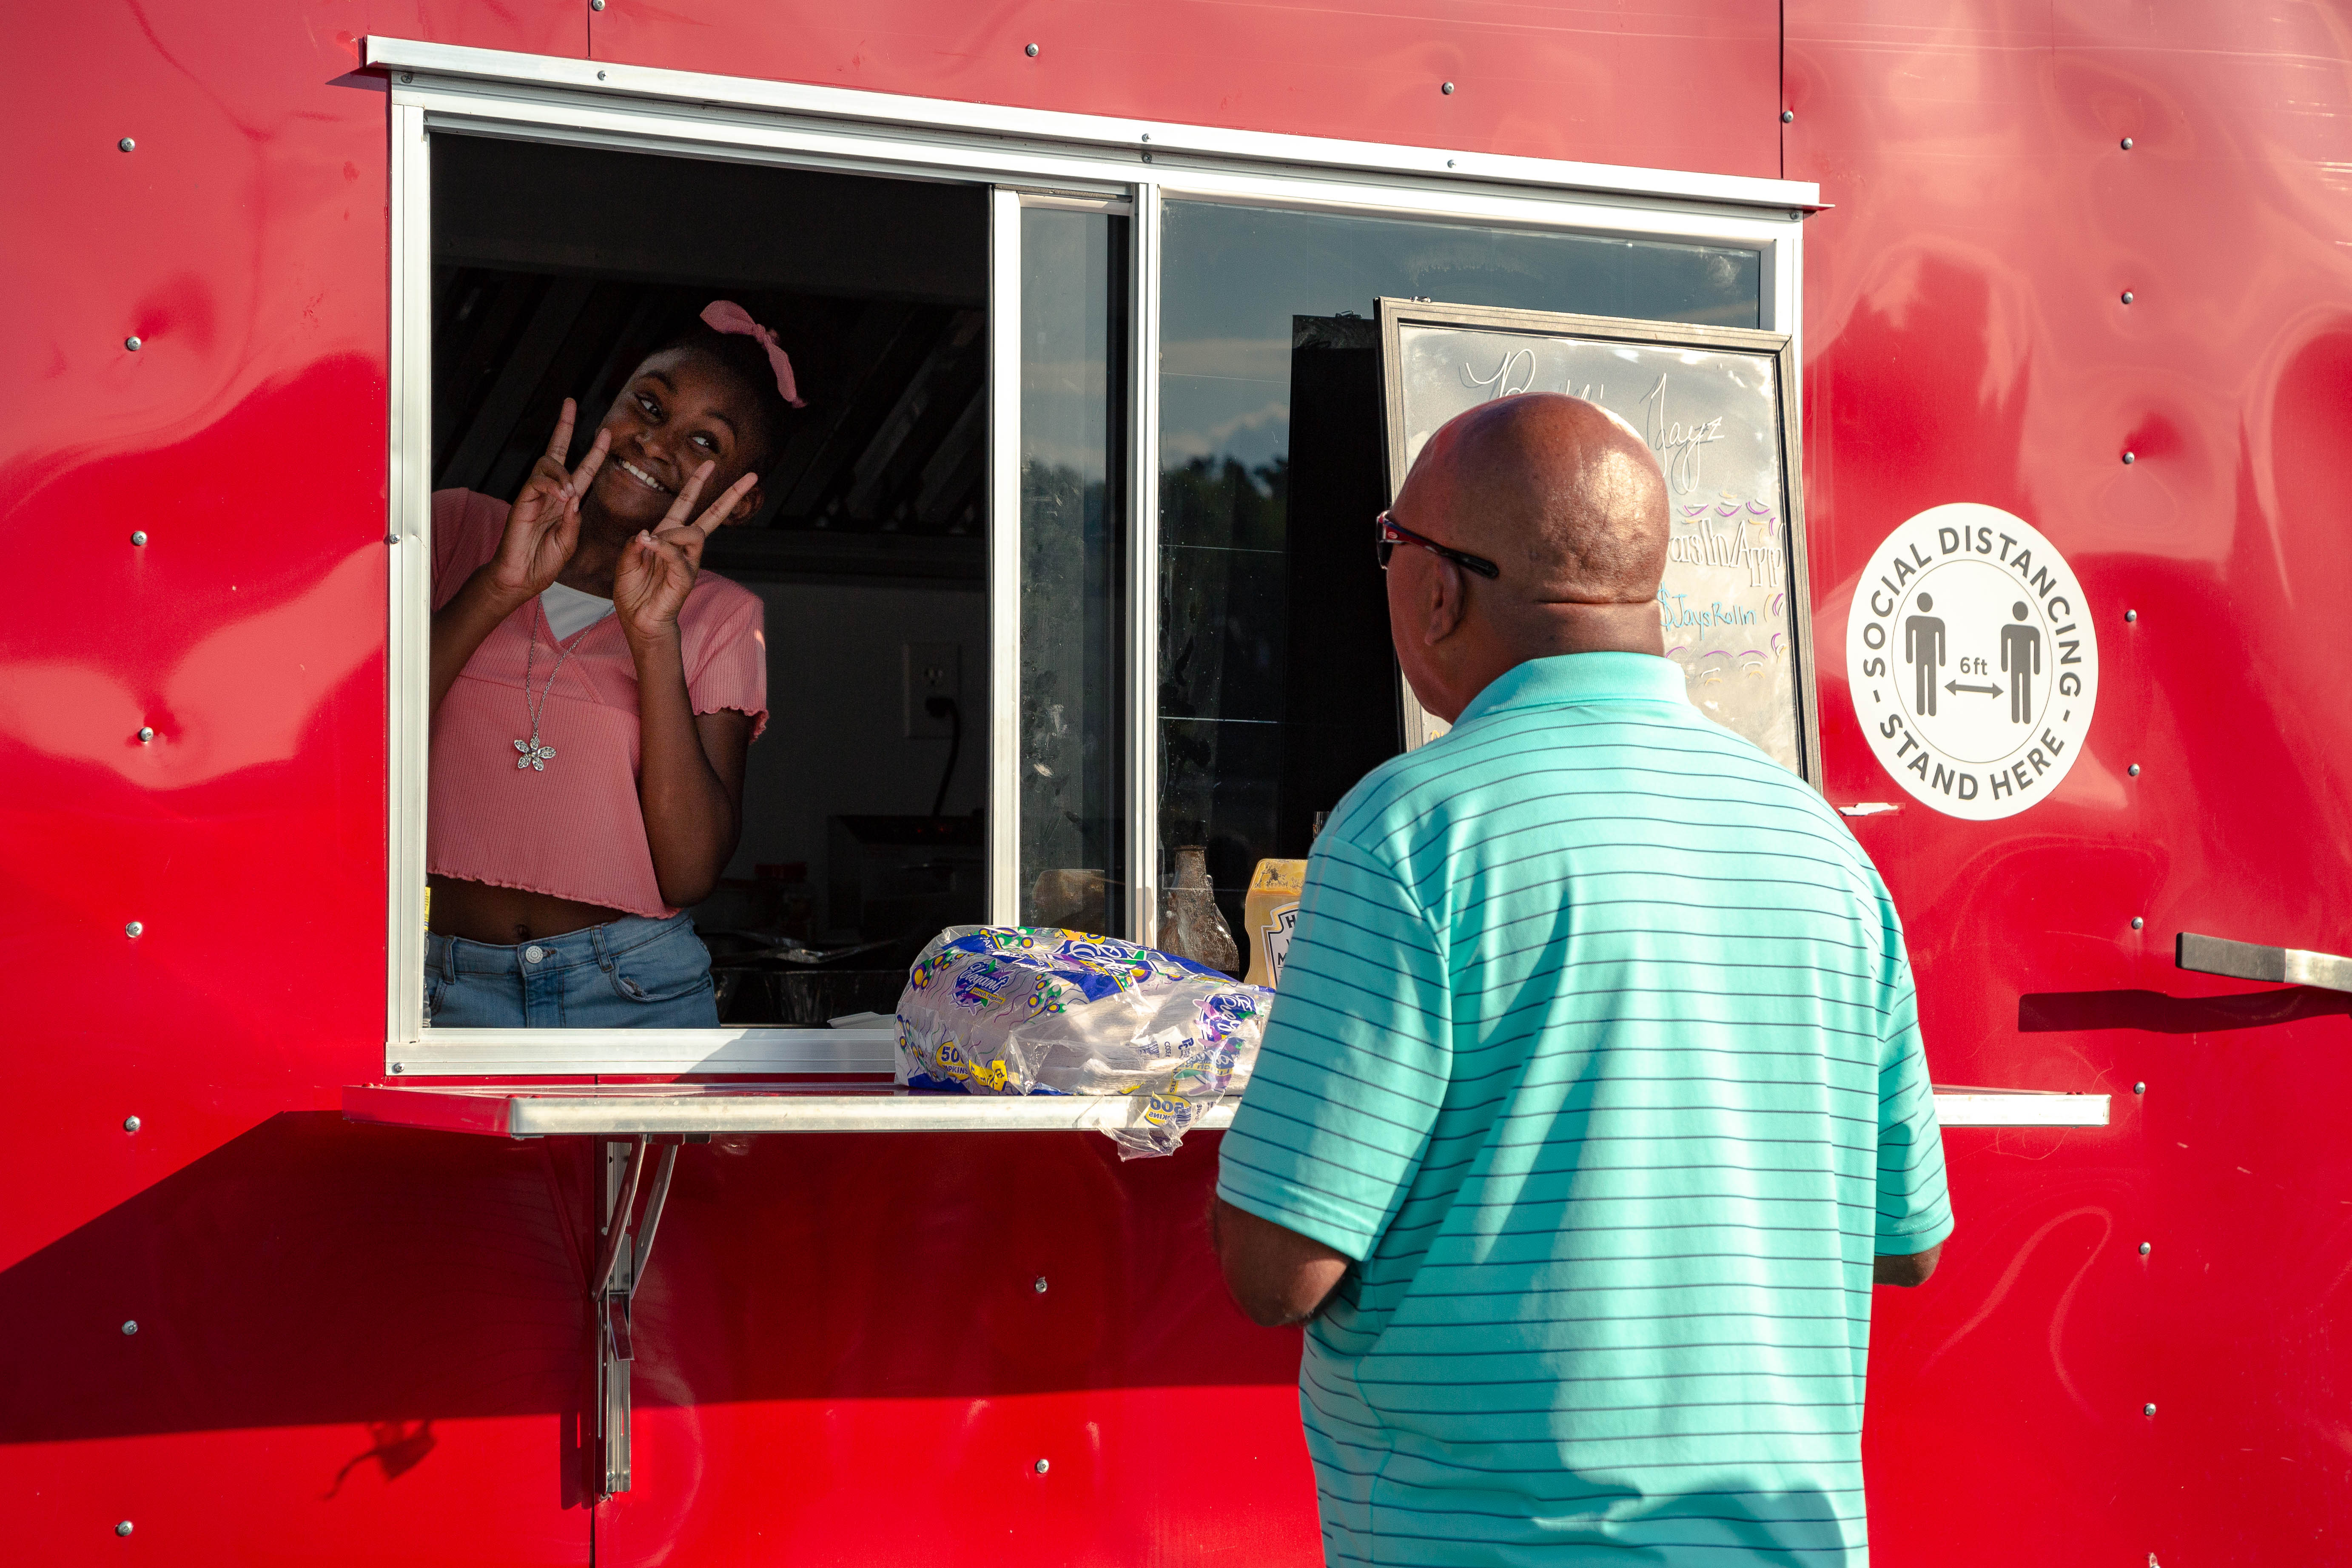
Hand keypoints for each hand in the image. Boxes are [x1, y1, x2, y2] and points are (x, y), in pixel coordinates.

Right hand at [484, 399, 608, 602]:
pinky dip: (551, 485)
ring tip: (570, 491)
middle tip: (570, 404)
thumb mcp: (569, 542)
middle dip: (564, 427)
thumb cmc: (545, 562)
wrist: (522, 578)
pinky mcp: (522, 502)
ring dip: (561, 472)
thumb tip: (574, 497)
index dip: (594, 451)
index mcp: (567, 501)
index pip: (582, 470)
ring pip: (546, 463)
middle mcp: (551, 493)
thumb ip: (574, 520)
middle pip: (557, 452)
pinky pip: (536, 482)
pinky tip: (560, 496)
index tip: (606, 432)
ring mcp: (535, 495)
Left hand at [613, 460, 758, 644]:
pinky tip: (648, 546)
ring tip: (650, 545)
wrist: (639, 621)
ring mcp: (689, 561)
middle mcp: (684, 546)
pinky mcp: (687, 576)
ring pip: (694, 532)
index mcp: (668, 535)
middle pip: (713, 515)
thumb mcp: (626, 560)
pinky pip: (678, 554)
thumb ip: (635, 544)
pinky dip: (662, 547)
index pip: (686, 503)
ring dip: (670, 534)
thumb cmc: (634, 592)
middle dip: (731, 495)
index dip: (697, 483)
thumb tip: (647, 534)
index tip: (710, 464)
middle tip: (751, 476)